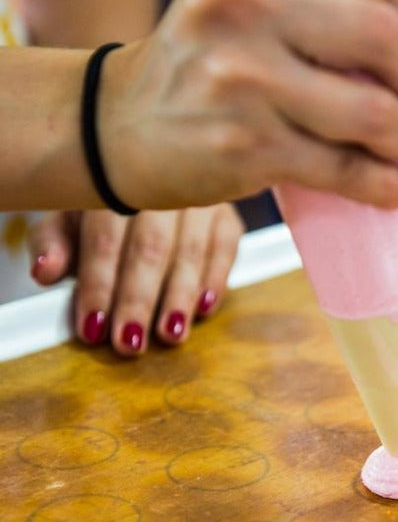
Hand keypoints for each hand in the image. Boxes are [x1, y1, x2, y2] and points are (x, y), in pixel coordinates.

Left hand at [29, 203, 242, 355]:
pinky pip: (226, 249)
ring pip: (191, 251)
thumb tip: (45, 271)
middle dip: (139, 299)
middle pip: (151, 247)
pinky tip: (204, 309)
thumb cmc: (103, 211)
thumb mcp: (68, 218)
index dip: (99, 285)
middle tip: (130, 342)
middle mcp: (161, 182)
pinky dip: (215, 280)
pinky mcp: (227, 216)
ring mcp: (199, 196)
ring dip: (179, 298)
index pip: (105, 237)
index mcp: (112, 179)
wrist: (150, 182)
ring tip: (170, 334)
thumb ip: (54, 243)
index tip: (93, 326)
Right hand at [99, 0, 397, 210]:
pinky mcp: (248, 151)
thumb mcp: (240, 15)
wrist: (117, 127)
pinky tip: (393, 190)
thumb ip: (310, 21)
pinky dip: (382, 184)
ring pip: (374, 114)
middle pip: (385, 39)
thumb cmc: (195, 72)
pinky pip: (343, 169)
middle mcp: (248, 13)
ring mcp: (247, 85)